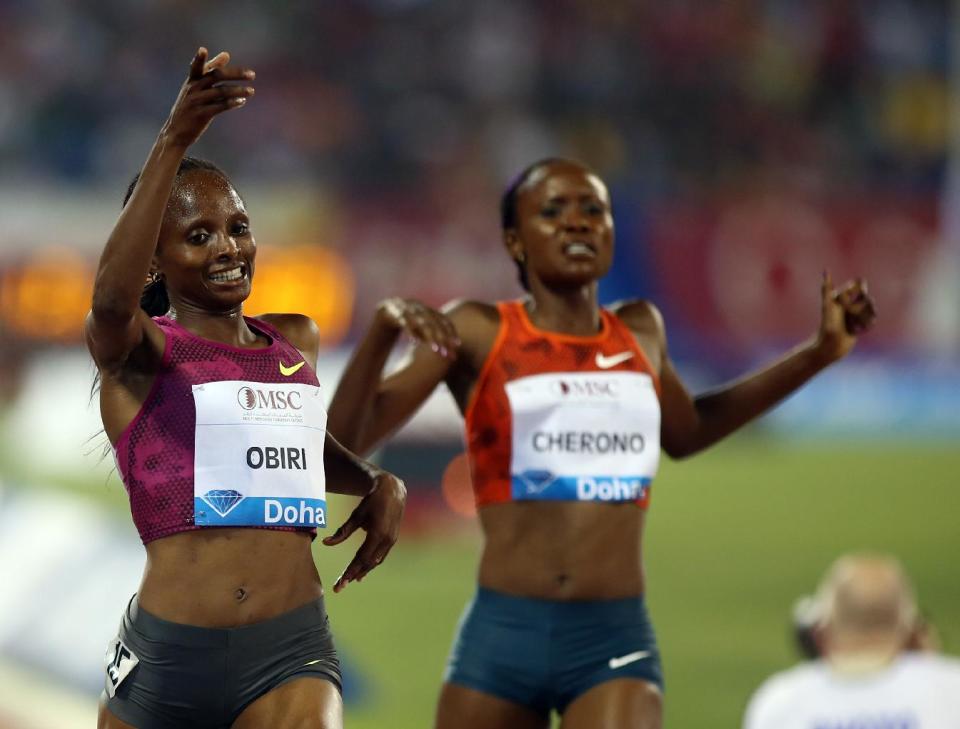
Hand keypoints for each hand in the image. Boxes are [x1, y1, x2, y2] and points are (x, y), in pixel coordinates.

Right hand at [159, 47, 255, 149]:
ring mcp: (196, 101)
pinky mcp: (201, 114)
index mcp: (191, 81)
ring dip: (238, 91)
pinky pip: (219, 106)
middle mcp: (193, 88)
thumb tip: (226, 54)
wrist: (176, 132)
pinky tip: (242, 101)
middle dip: (234, 74)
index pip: (197, 66)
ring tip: (251, 91)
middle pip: (216, 76)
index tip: (204, 50)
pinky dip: (231, 103)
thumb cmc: (190, 107)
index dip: (201, 59)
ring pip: (220, 92)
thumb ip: (211, 71)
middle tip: (252, 75)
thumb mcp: (196, 87)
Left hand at [322, 472, 405, 591]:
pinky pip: (380, 556)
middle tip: (339, 587)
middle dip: (353, 575)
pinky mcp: (392, 539)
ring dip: (362, 572)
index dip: (350, 571)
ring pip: (375, 562)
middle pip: (367, 564)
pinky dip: (370, 565)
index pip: (361, 558)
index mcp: (377, 534)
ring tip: (350, 580)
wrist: (393, 491)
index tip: (340, 583)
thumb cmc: (372, 501)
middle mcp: (386, 540)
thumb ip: (342, 531)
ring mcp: (391, 541)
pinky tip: (362, 571)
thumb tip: (325, 543)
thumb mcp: (356, 515)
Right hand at [377, 297, 459, 358]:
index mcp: (425, 309)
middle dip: (441, 336)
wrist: (380, 317)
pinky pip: (402, 321)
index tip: (457, 345)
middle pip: (432, 321)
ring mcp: (402, 307)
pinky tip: (414, 342)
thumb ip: (431, 338)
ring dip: (429, 335)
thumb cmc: (404, 328)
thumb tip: (453, 353)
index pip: (441, 319)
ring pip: (419, 321)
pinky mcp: (389, 312)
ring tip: (435, 349)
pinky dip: (409, 330)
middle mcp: (415, 305)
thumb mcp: (419, 333)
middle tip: (446, 352)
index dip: (450, 331)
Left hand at [814, 271, 876, 362]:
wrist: (830, 346)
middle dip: (861, 309)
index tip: (847, 305)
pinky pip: (871, 321)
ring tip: (852, 326)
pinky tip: (856, 331)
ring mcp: (855, 315)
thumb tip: (826, 270)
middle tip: (849, 318)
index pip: (860, 287)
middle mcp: (849, 304)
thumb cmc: (827, 325)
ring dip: (863, 319)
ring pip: (871, 310)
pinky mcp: (859, 325)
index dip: (858, 295)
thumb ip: (828, 289)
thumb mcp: (828, 305)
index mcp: (842, 297)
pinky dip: (865, 326)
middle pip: (868, 299)